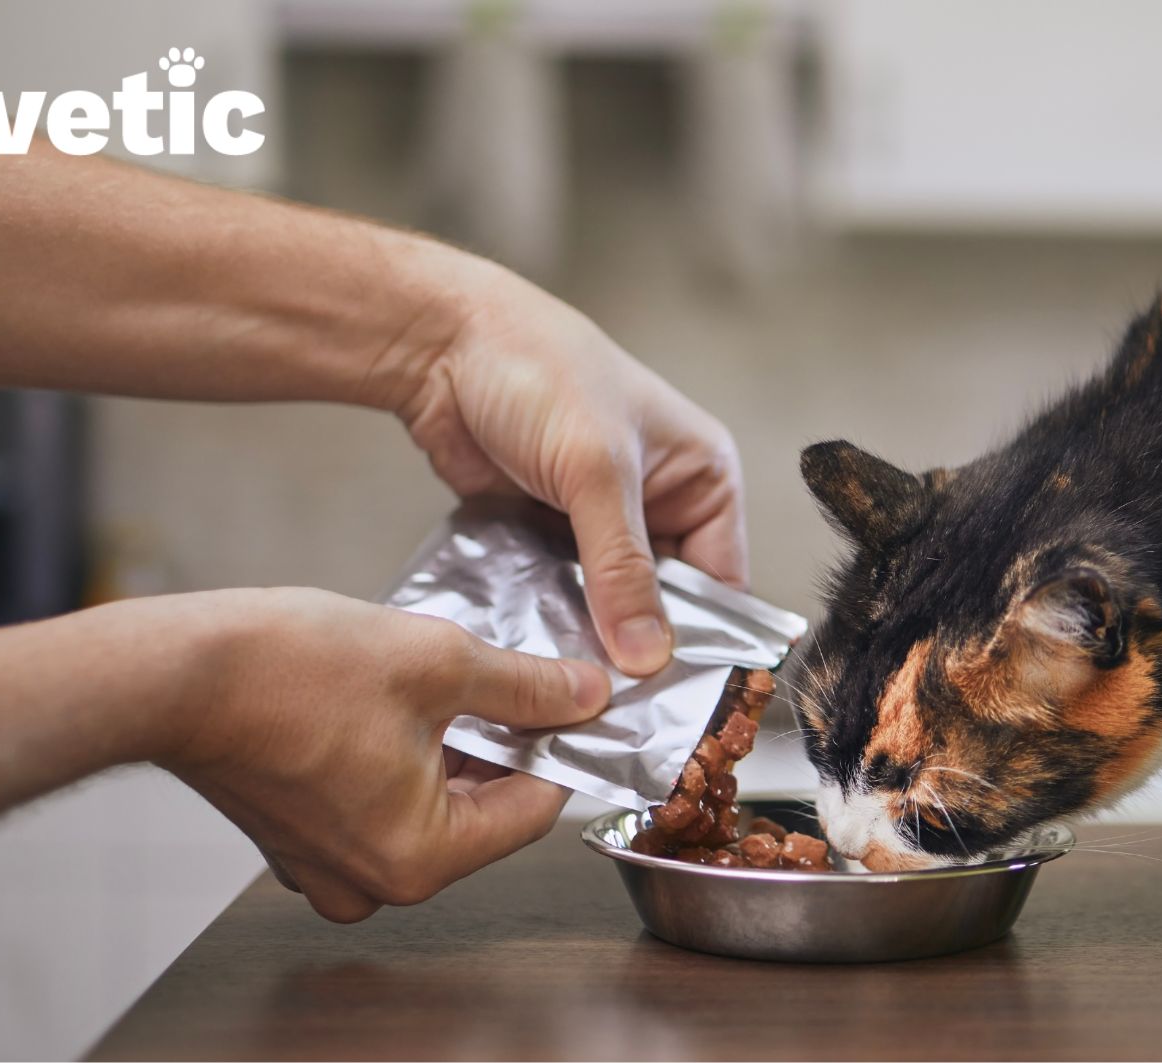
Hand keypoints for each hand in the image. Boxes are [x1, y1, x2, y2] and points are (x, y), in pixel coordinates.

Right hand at [155, 587, 608, 922]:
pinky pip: (373, 802)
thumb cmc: (292, 672)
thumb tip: (586, 694)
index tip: (571, 700)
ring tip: (445, 679)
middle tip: (512, 678)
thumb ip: (527, 689)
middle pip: (478, 811)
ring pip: (427, 804)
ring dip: (448, 745)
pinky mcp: (293, 836)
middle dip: (499, 743)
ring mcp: (325, 865)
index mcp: (420, 858)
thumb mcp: (441, 663)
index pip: (532, 809)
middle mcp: (373, 882)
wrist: (172, 672)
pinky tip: (392, 699)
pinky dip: (396, 755)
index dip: (558, 746)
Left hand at [391, 262, 746, 675]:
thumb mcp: (595, 471)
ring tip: (573, 695)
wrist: (439, 342)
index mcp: (702, 478)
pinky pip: (559, 596)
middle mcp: (660, 505)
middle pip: (666, 605)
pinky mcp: (546, 535)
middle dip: (640, 649)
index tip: (674, 701)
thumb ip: (622, 568)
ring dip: (589, 640)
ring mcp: (599, 523)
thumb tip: (648, 655)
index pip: (722, 583)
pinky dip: (548, 624)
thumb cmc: (539, 371)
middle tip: (619, 711)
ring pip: (608, 607)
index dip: (702, 640)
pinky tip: (533, 660)